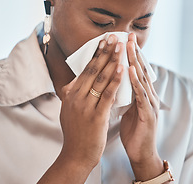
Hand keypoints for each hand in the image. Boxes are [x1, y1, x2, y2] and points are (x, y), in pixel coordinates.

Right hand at [59, 35, 123, 170]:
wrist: (75, 154)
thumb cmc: (76, 132)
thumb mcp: (69, 109)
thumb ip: (73, 94)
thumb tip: (77, 81)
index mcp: (70, 93)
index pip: (85, 69)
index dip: (96, 54)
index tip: (104, 41)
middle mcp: (75, 97)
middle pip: (93, 70)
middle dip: (105, 52)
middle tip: (114, 37)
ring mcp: (85, 106)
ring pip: (100, 79)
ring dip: (112, 61)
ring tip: (120, 47)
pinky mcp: (96, 116)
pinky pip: (107, 95)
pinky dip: (115, 81)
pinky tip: (122, 69)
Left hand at [120, 33, 162, 180]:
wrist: (141, 153)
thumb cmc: (133, 130)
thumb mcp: (126, 108)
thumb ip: (123, 94)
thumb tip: (112, 82)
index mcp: (142, 94)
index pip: (136, 70)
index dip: (130, 54)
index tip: (123, 39)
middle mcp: (148, 95)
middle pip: (140, 69)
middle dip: (134, 52)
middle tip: (128, 35)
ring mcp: (150, 104)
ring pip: (142, 79)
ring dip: (135, 61)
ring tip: (128, 46)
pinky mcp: (148, 114)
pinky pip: (141, 96)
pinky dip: (135, 82)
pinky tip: (130, 71)